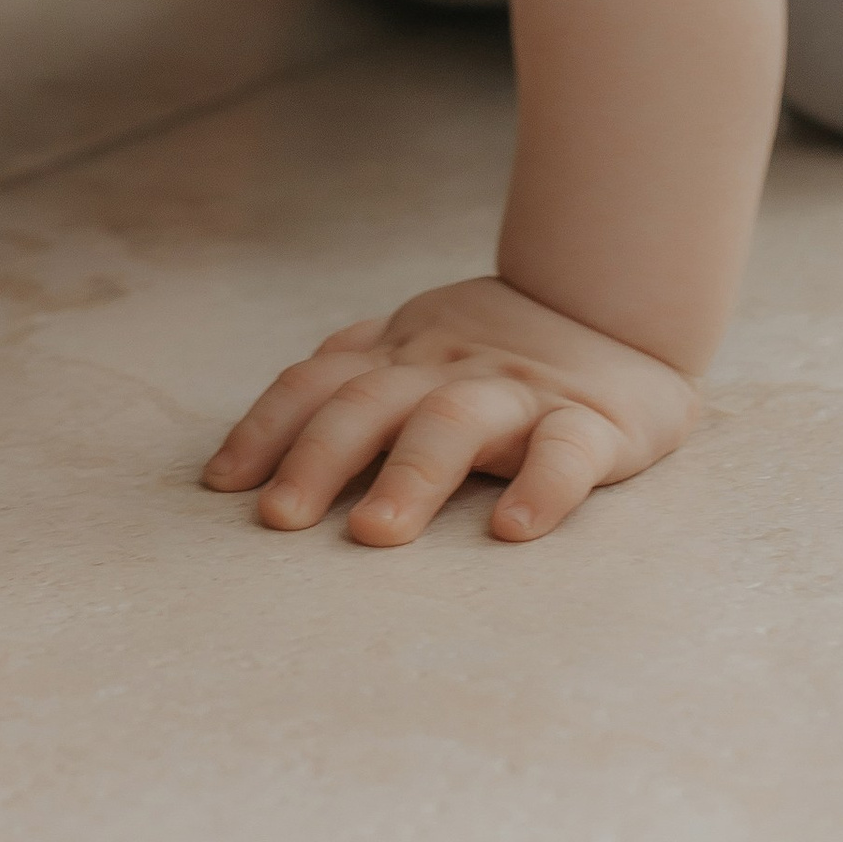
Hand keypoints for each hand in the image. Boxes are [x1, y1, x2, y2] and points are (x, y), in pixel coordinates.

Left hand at [204, 273, 699, 548]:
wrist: (620, 307)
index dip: (265, 428)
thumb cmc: (501, 348)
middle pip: (369, 405)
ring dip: (409, 476)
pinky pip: (565, 452)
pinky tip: (515, 530)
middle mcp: (447, 370)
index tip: (222, 485)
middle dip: (318, 459)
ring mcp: (516, 393)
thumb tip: (271, 420)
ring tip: (373, 534)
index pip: (317, 384)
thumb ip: (353, 372)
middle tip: (277, 520)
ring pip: (454, 423)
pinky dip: (541, 488)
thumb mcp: (417, 348)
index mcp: (400, 358)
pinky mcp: (592, 422)